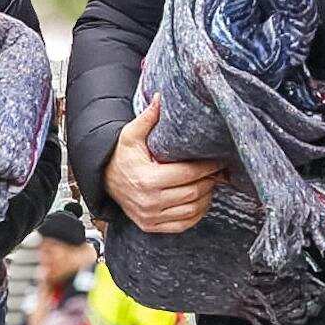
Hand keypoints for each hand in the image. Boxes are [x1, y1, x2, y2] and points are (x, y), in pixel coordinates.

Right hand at [103, 100, 222, 234]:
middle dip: (210, 181)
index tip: (219, 160)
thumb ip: (147, 118)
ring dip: (206, 197)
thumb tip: (160, 97)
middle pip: (193, 193)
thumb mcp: (130, 135)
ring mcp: (151, 217)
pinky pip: (183, 225)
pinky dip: (196, 214)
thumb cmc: (122, 156)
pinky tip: (200, 200)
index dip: (208, 167)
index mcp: (148, 179)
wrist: (105, 181)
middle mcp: (150, 202)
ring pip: (192, 210)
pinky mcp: (151, 227)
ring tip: (210, 183)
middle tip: (218, 171)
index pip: (188, 174)